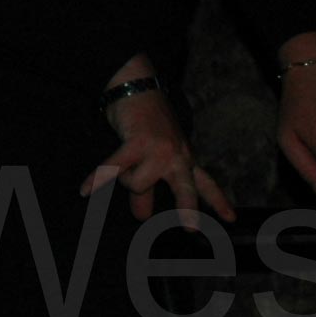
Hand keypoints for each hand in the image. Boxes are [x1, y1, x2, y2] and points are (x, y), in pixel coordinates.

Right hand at [86, 87, 236, 227]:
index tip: (231, 219)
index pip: (206, 184)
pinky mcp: (138, 142)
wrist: (138, 87)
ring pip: (139, 184)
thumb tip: (142, 217)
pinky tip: (85, 190)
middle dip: (188, 208)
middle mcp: (177, 156)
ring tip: (120, 167)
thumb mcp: (152, 158)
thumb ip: (149, 189)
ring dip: (124, 179)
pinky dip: (98, 179)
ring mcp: (160, 149)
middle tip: (191, 228)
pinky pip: (114, 168)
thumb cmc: (146, 124)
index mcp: (185, 160)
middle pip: (186, 188)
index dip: (218, 202)